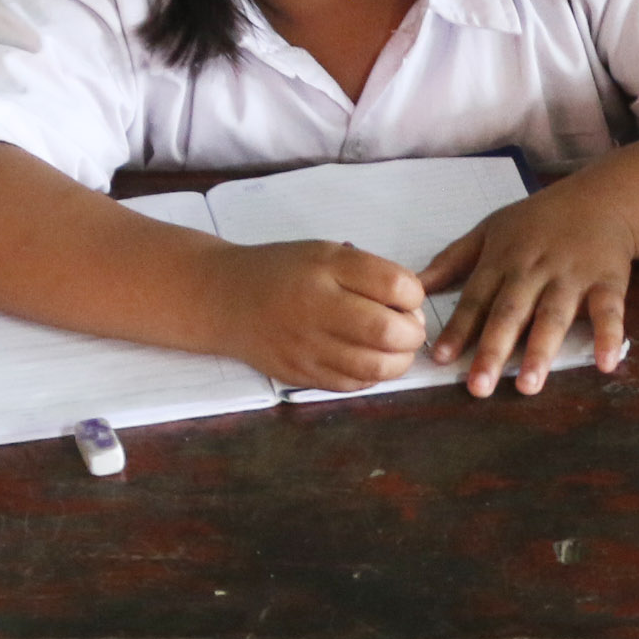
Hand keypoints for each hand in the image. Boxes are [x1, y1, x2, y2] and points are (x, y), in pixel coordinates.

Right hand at [211, 239, 428, 388]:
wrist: (225, 299)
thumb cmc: (283, 272)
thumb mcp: (325, 253)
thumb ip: (369, 273)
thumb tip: (411, 308)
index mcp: (326, 269)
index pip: (395, 285)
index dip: (414, 294)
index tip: (405, 296)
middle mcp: (315, 308)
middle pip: (389, 331)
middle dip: (412, 333)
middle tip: (407, 327)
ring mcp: (307, 347)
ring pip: (376, 367)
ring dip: (399, 360)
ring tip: (393, 347)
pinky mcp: (300, 375)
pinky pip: (353, 384)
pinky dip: (372, 375)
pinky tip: (367, 360)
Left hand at [420, 184, 635, 396]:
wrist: (601, 198)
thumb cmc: (538, 220)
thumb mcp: (490, 229)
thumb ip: (452, 259)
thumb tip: (415, 285)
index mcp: (502, 260)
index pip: (476, 299)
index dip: (458, 329)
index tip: (440, 359)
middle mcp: (534, 270)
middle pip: (510, 313)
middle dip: (493, 349)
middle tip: (478, 387)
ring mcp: (572, 276)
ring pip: (553, 316)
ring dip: (541, 351)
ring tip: (528, 386)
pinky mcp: (607, 281)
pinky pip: (608, 311)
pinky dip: (609, 336)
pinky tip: (606, 364)